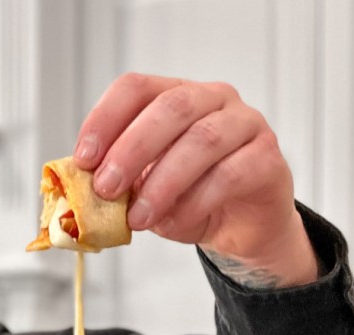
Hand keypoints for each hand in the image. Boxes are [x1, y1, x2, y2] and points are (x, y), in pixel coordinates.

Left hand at [73, 73, 318, 287]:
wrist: (240, 228)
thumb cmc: (188, 199)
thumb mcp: (143, 190)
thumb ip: (120, 183)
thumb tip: (86, 190)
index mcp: (175, 95)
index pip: (136, 88)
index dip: (105, 118)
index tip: (84, 158)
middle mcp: (213, 99)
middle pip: (170, 107)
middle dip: (131, 150)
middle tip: (106, 188)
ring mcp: (246, 124)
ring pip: (203, 140)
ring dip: (162, 182)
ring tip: (138, 217)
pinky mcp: (269, 158)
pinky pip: (230, 175)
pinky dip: (194, 202)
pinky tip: (172, 223)